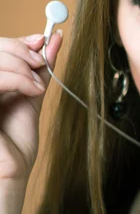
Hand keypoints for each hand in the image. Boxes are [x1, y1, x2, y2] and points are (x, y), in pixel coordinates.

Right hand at [0, 31, 62, 187]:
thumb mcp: (31, 96)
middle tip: (41, 59)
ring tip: (38, 85)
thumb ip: (40, 69)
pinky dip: (17, 79)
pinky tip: (33, 90)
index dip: (17, 40)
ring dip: (21, 67)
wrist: (11, 173)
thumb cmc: (16, 143)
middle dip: (20, 49)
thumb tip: (55, 40)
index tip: (42, 39)